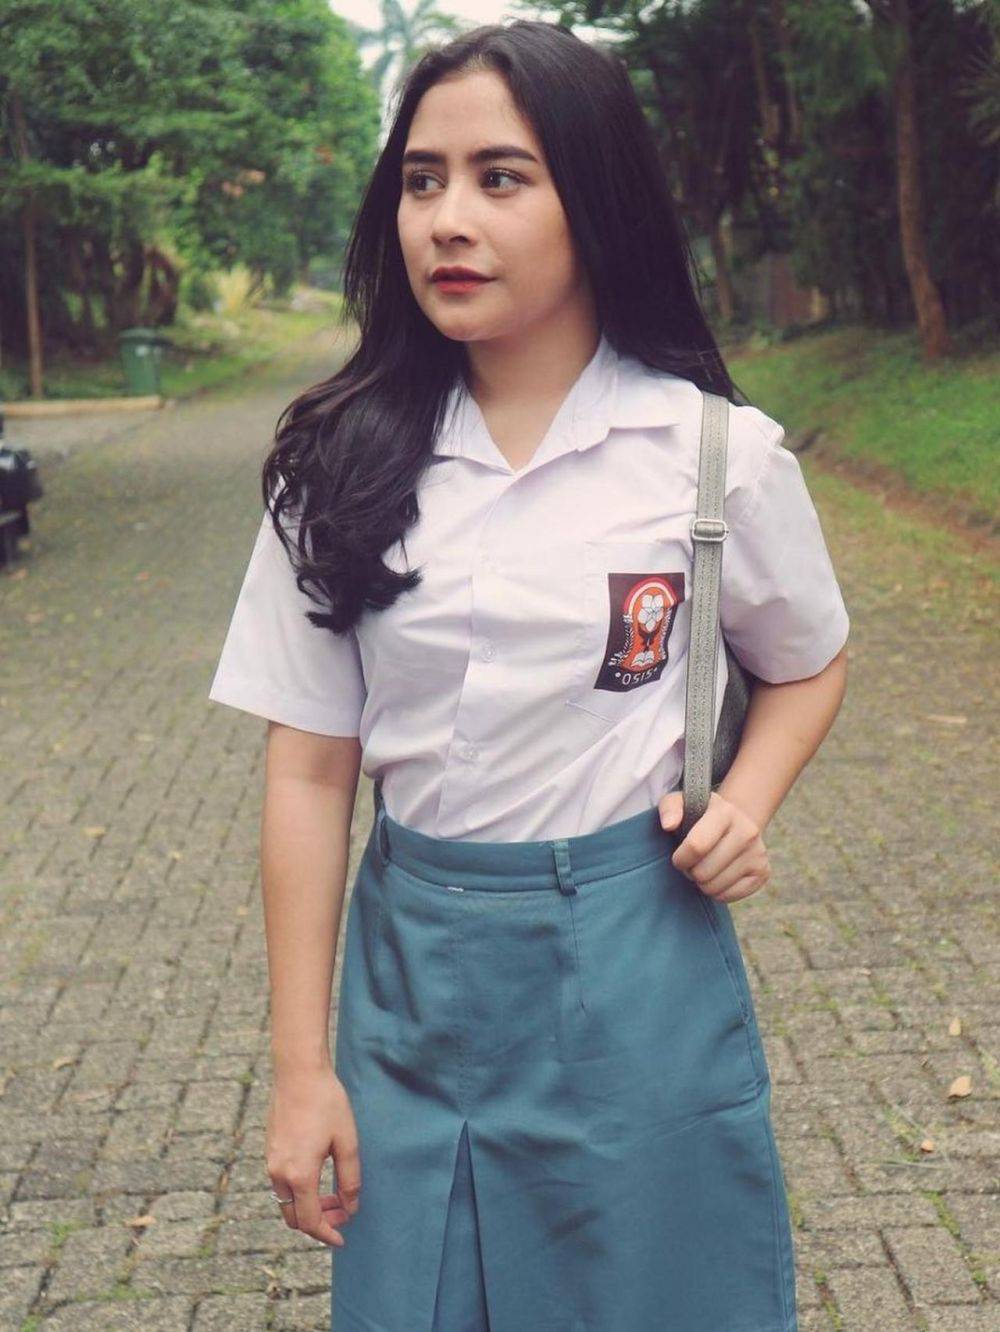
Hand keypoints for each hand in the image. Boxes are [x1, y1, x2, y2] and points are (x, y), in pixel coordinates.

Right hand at [266, 1065, 361, 1246]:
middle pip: (294, 1217)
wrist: (298, 1073)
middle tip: (342, 1213)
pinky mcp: (270, 1150)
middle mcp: (279, 1173)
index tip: (342, 1239)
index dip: (327, 1234)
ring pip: (286, 1201)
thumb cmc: (326, 1103)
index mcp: (299, 1175)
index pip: (310, 1221)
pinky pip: (281, 1184)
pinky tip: (318, 1176)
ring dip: (308, 1206)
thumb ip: (350, 1179)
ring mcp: (270, 1162)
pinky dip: (299, 1191)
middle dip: (318, 1222)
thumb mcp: (347, 1142)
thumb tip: (350, 1207)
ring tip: (333, 1195)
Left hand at [657, 791, 770, 902]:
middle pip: (704, 872)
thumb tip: (669, 825)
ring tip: (704, 867)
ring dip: (702, 883)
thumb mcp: (681, 803)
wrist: (733, 823)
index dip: (681, 859)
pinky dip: (717, 892)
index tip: (679, 857)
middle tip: (692, 863)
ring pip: (714, 887)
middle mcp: (747, 831)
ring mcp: (758, 853)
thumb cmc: (699, 816)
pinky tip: (717, 876)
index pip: (696, 846)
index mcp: (725, 812)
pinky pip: (728, 896)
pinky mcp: (763, 872)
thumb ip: (669, 808)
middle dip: (690, 872)